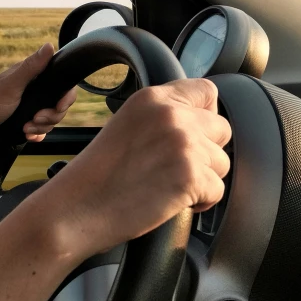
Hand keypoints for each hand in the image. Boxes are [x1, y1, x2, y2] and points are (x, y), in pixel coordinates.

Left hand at [0, 43, 76, 146]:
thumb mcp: (11, 86)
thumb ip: (31, 67)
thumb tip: (49, 46)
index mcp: (29, 76)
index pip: (61, 83)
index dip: (64, 97)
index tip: (58, 107)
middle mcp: (31, 88)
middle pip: (58, 104)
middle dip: (51, 116)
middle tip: (36, 120)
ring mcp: (28, 105)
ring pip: (50, 118)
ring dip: (41, 127)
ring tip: (26, 129)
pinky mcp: (23, 118)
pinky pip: (40, 128)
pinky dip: (36, 133)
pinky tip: (27, 135)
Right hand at [34, 78, 230, 261]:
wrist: (77, 208)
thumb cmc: (97, 176)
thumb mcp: (127, 125)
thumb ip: (163, 116)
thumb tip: (200, 122)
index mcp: (153, 98)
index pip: (207, 92)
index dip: (206, 116)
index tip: (194, 135)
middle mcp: (172, 115)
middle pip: (222, 129)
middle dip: (207, 152)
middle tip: (176, 168)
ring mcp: (183, 144)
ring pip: (223, 163)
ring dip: (204, 179)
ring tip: (169, 186)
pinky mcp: (190, 176)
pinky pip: (218, 190)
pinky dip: (201, 202)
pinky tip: (171, 201)